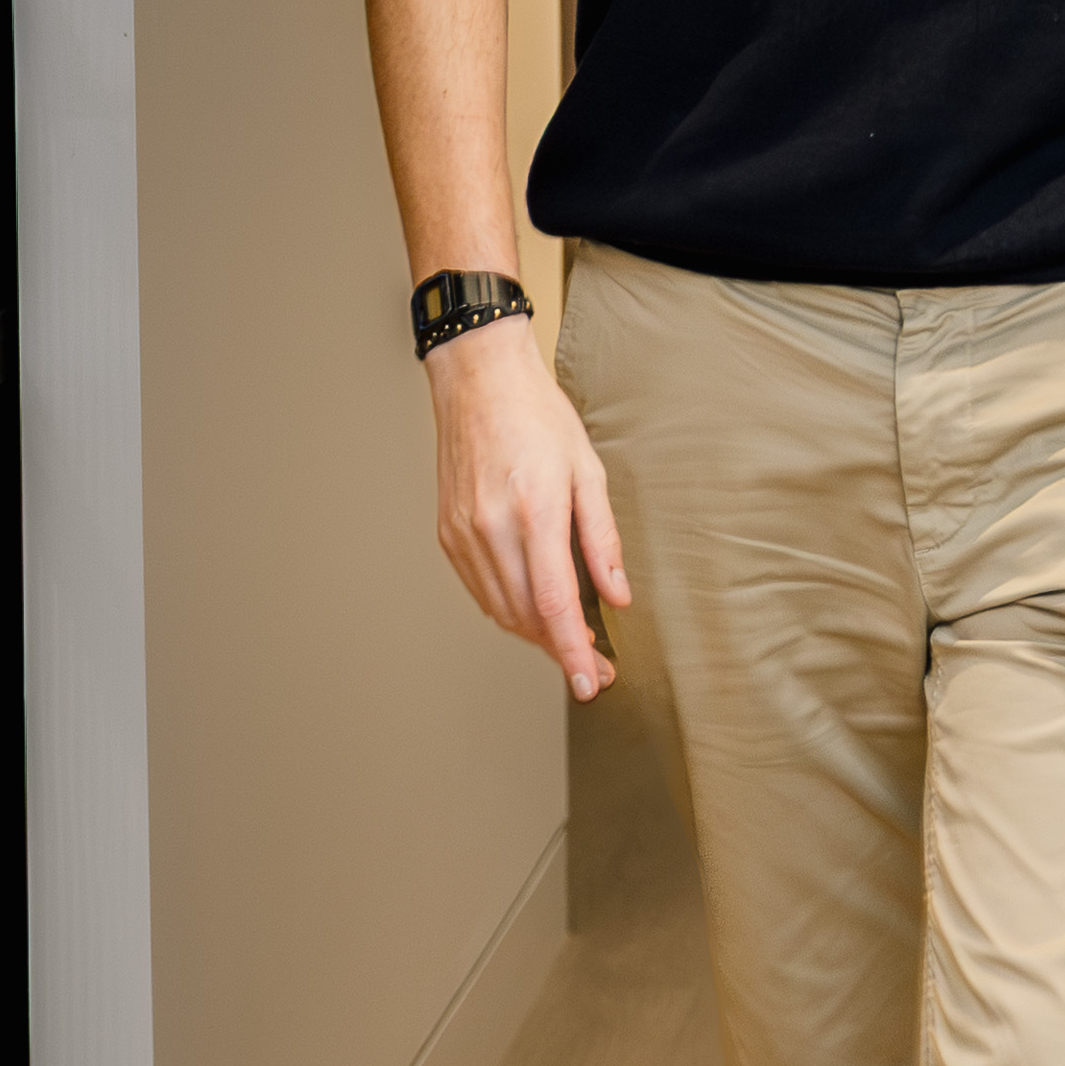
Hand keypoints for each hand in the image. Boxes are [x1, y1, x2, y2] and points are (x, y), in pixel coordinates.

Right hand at [429, 318, 628, 699]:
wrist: (479, 381)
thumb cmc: (539, 417)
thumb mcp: (589, 471)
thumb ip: (602, 539)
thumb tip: (616, 596)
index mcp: (534, 511)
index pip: (553, 604)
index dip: (572, 652)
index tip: (589, 684)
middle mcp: (491, 528)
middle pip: (526, 616)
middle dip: (562, 651)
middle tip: (596, 669)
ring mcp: (463, 533)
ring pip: (501, 609)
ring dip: (535, 636)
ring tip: (571, 645)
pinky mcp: (447, 533)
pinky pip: (481, 589)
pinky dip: (509, 610)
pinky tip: (534, 613)